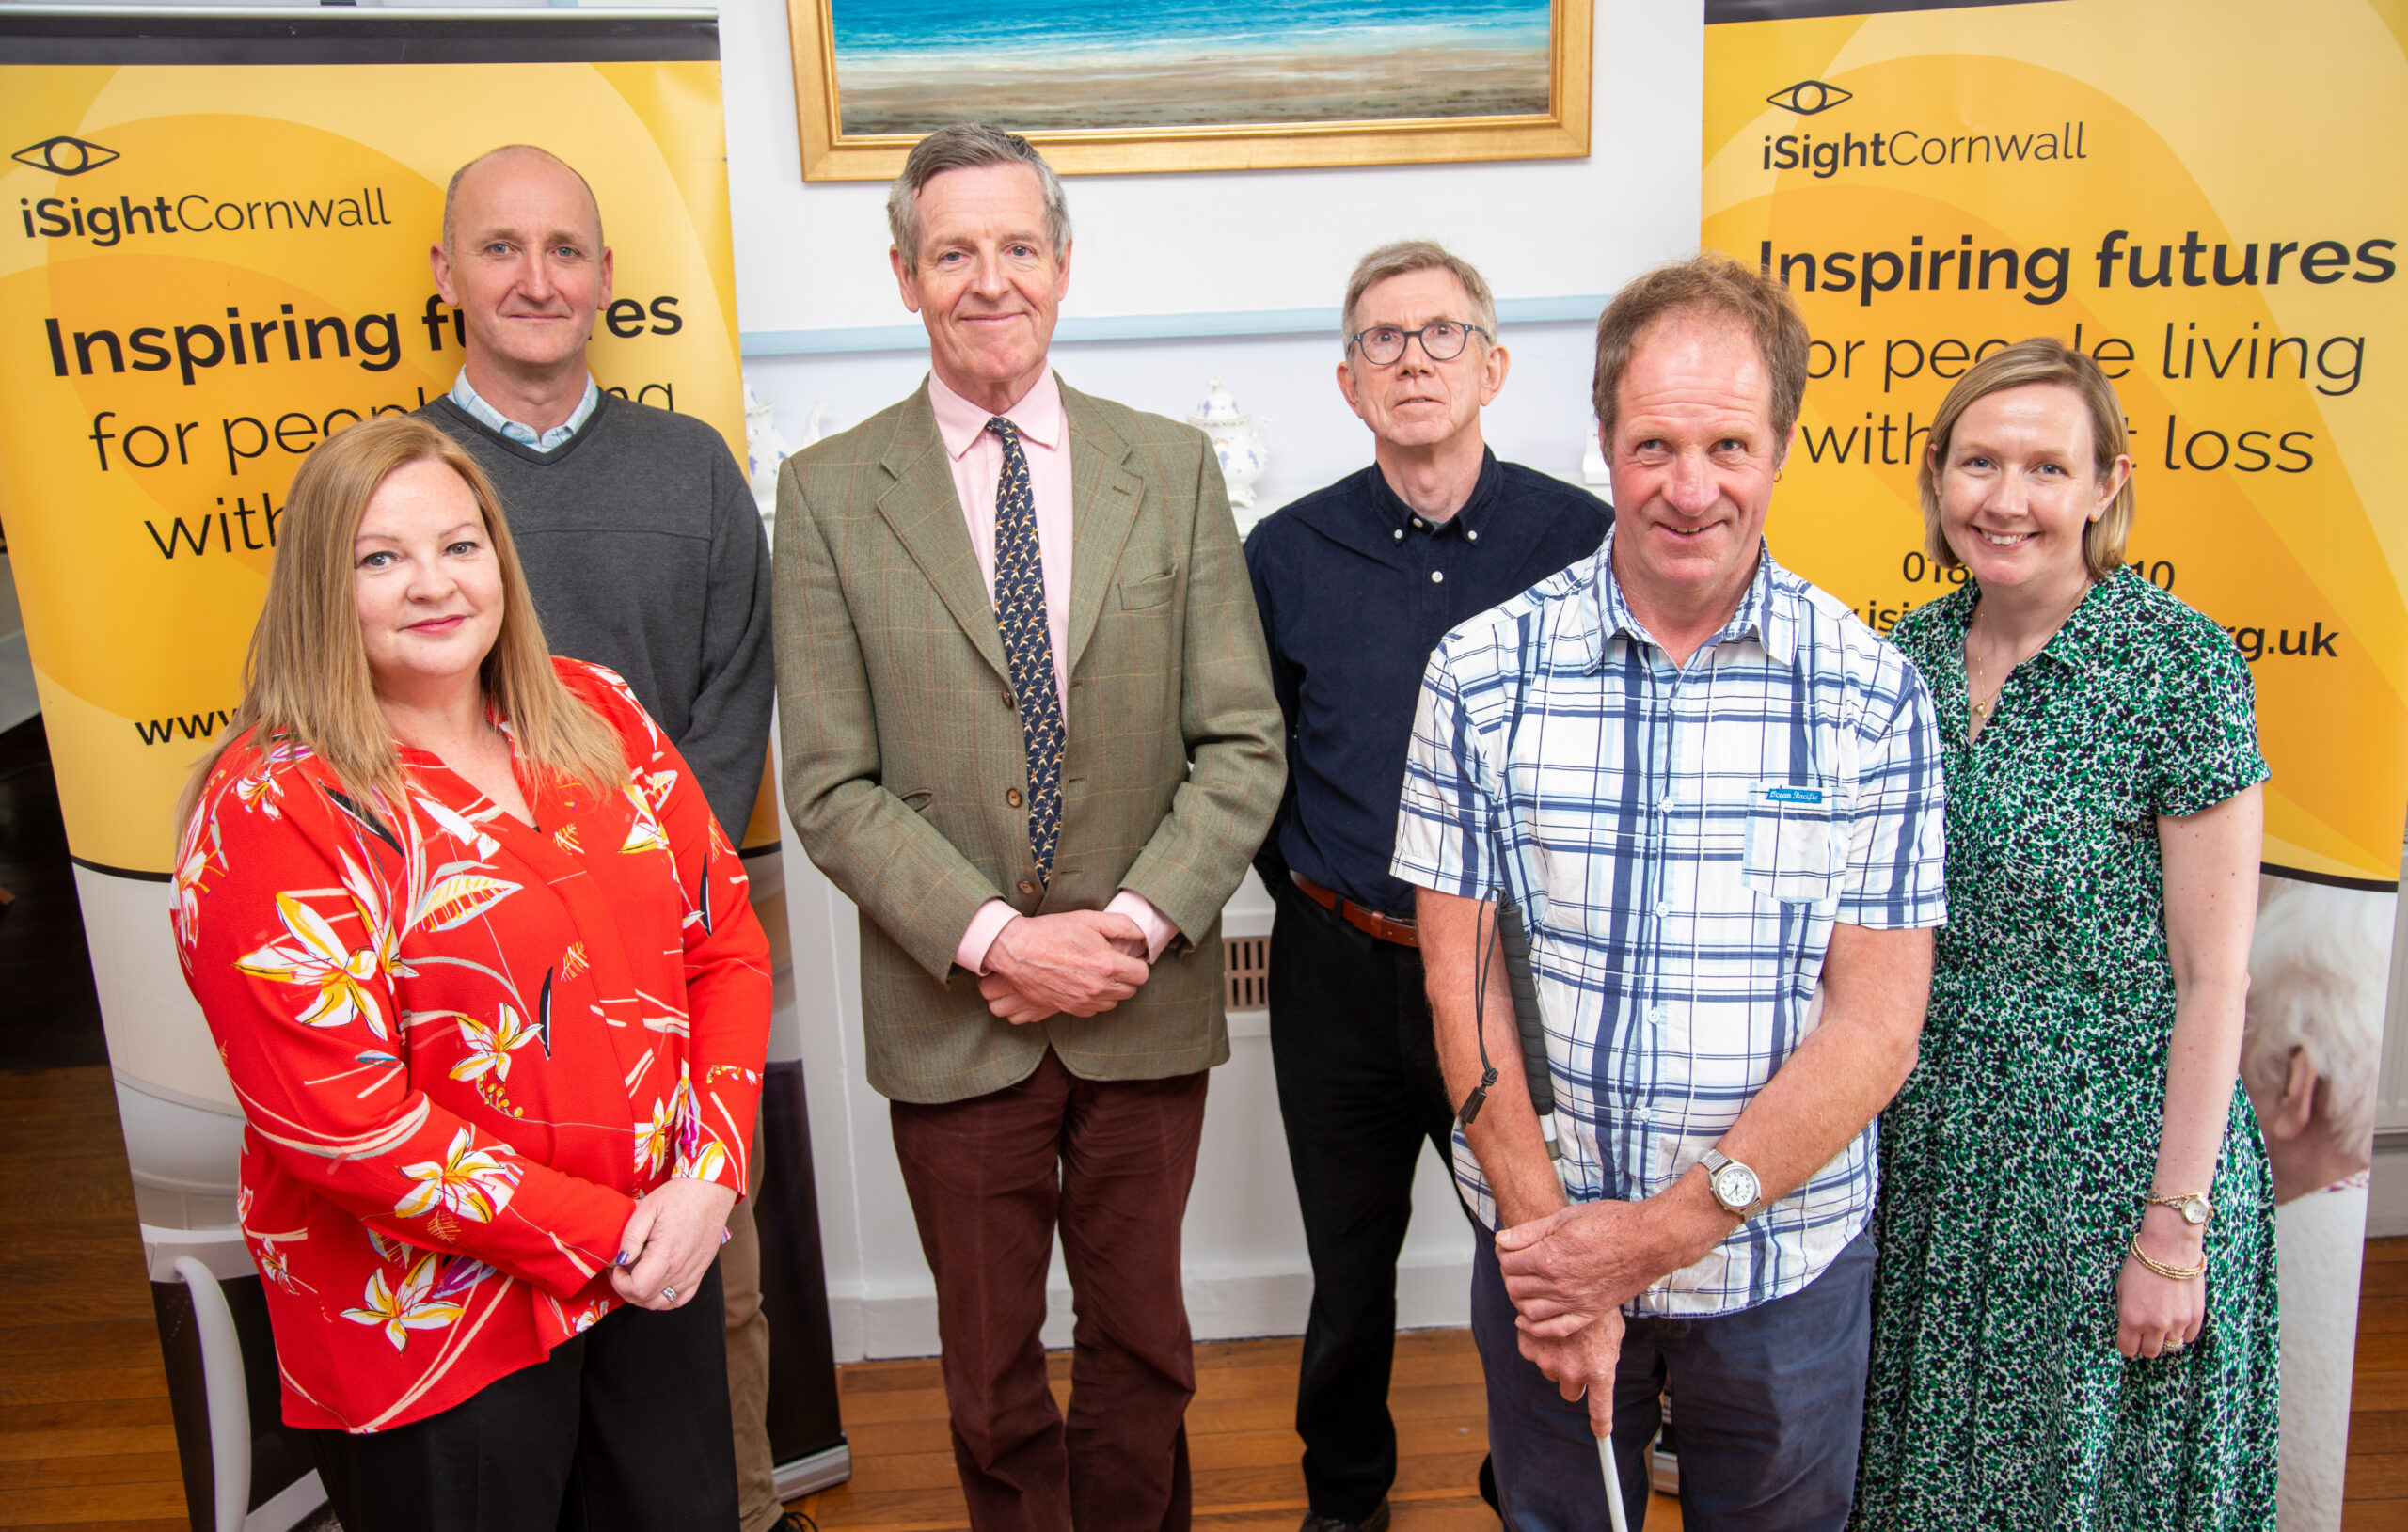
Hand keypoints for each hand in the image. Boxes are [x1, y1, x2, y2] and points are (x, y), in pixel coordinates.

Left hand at [611, 1177, 737, 1311]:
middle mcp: (681, 1271)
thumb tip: (620, 1260)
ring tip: (637, 1275)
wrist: (710, 1192)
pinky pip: (680, 1300)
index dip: (619, 1282)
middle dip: (626, 1288)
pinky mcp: (700, 1272)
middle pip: (646, 1299)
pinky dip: (664, 1299)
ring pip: (660, 1304)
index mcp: (666, 1256)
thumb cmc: (678, 1197)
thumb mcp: (647, 1208)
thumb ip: (630, 1237)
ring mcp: (692, 1274)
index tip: (618, 1265)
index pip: (637, 1289)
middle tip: (622, 1268)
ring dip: (643, 1296)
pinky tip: (656, 1284)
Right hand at [980, 911, 1149, 1023]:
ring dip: (1112, 989)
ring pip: (1114, 1002)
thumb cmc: (1051, 932)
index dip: (1137, 963)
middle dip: (1126, 976)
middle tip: (1112, 962)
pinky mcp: (1069, 1008)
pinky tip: (1084, 982)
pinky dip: (1095, 999)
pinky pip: (1095, 1010)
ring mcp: (1083, 1001)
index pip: (1142, 975)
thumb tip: (1143, 935)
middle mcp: (1098, 987)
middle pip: (1131, 991)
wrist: (1017, 951)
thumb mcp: (1089, 919)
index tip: (1128, 956)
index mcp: (1106, 964)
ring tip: (1097, 972)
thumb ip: (1122, 925)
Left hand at [1497, 1189, 1719, 1338]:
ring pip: (1529, 1310)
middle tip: (1514, 1264)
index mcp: (1550, 1257)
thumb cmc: (1610, 1223)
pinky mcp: (1590, 1312)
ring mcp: (1575, 1302)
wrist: (1649, 1241)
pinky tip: (1524, 1320)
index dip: (1504, 1253)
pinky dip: (1535, 1328)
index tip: (1509, 1248)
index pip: (1508, 1263)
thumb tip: (1501, 1241)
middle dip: (1509, 1274)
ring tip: (1521, 1285)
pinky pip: (1555, 1329)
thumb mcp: (1565, 1218)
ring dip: (1518, 1299)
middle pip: (1515, 1286)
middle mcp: (1559, 1284)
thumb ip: (1530, 1232)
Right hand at [1518, 1303, 1626, 1437]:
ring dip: (1556, 1359)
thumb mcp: (1613, 1333)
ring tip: (1564, 1334)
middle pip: (1571, 1392)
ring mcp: (1550, 1361)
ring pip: (1551, 1372)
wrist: (1571, 1279)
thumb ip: (1606, 1358)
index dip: (1601, 1423)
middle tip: (1576, 1356)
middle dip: (1574, 1379)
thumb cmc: (1596, 1305)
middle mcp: (1574, 1371)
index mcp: (1600, 1370)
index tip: (1601, 1434)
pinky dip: (1538, 1344)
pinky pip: (1534, 1355)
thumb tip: (1600, 1373)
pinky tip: (1547, 1328)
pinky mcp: (1530, 1348)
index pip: (1600, 1408)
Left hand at [2116, 1207, 2206, 1359]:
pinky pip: (2188, 1337)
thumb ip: (2125, 1314)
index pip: (2128, 1349)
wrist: (2169, 1248)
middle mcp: (2155, 1326)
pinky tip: (2176, 1317)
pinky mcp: (2195, 1318)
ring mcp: (2177, 1323)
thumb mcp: (2121, 1289)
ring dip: (2165, 1337)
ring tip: (2162, 1320)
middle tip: (2145, 1333)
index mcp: (2132, 1319)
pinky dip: (2182, 1332)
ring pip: (2170, 1346)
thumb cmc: (2141, 1265)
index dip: (2127, 1345)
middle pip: (2150, 1352)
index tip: (2129, 1340)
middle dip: (2145, 1344)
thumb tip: (2130, 1331)